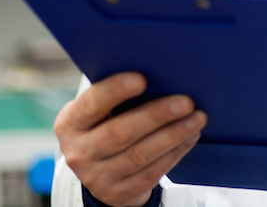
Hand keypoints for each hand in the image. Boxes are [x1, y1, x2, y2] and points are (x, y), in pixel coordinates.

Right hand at [54, 72, 206, 206]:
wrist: (100, 172)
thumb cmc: (106, 125)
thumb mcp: (100, 112)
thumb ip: (116, 96)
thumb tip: (159, 73)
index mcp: (70, 123)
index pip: (92, 104)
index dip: (115, 90)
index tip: (142, 79)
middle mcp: (79, 152)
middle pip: (121, 132)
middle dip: (156, 115)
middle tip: (186, 101)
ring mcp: (97, 177)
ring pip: (140, 154)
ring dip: (173, 135)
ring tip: (196, 119)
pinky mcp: (118, 194)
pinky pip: (151, 172)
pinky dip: (174, 153)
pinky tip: (189, 137)